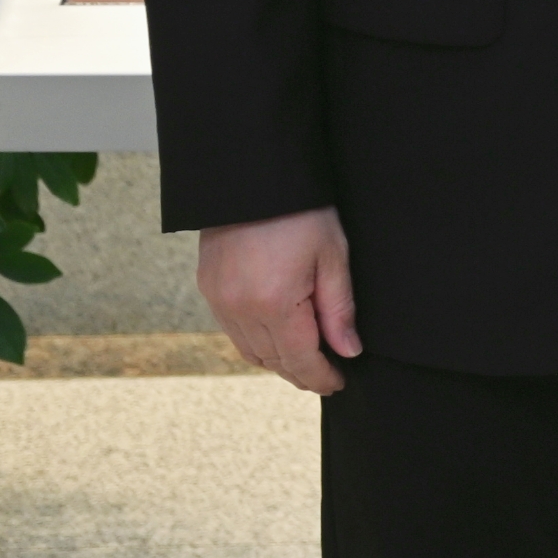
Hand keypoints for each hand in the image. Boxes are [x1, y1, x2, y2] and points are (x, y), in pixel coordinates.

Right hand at [197, 206, 357, 394]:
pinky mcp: (208, 286)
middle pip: (273, 360)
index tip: (338, 383)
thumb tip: (348, 350)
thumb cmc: (301, 210)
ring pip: (250, 350)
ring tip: (304, 357)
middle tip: (326, 373)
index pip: (300, 359)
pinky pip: (232, 330)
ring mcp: (219, 299)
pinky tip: (276, 333)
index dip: (321, 377)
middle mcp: (239, 309)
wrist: (252, 174)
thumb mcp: (333, 256)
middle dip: (301, 371)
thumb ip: (339, 309)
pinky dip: (255, 339)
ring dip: (277, 359)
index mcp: (274, 303)